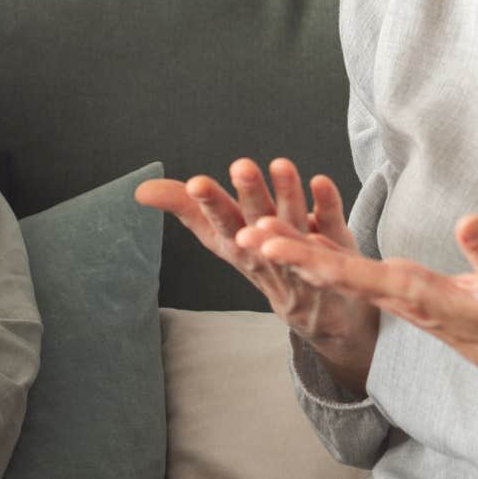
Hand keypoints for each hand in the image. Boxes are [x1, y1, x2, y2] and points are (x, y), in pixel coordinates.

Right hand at [136, 158, 380, 388]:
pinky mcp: (337, 249)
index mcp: (238, 247)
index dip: (209, 205)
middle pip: (257, 222)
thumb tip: (140, 190)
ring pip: (296, 223)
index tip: (196, 182)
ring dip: (288, 195)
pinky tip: (322, 181)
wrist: (320, 314)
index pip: (220, 225)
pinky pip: (334, 226)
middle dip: (249, 196)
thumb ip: (186, 209)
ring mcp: (305, 254)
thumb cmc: (264, 262)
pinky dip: (328, 205)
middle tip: (241, 165)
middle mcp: (269, 252)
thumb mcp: (222, 238)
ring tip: (281, 164)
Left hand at [244, 213, 477, 398]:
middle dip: (285, 253)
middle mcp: (393, 293)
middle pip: (329, 272)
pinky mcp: (399, 292)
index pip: (348, 273)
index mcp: (410, 291)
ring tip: (259, 231)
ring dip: (297, 252)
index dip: (306, 256)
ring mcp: (393, 295)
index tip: (270, 243)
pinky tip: (306, 241)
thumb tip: (471, 220)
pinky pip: (352, 273)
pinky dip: (324, 254)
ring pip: (335, 271)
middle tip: (242, 233)